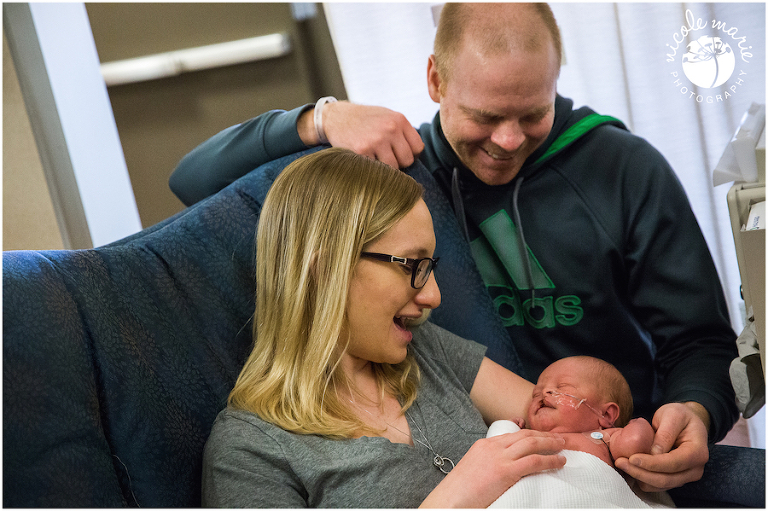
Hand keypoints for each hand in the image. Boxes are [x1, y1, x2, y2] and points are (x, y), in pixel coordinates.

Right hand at [299, 101, 423, 168]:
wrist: (336, 117)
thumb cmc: (365, 119)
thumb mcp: (387, 116)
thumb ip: (403, 131)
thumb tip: (417, 155)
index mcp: (399, 120)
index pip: (418, 148)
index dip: (410, 154)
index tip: (399, 154)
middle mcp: (390, 129)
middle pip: (407, 160)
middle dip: (399, 163)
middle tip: (386, 158)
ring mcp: (376, 141)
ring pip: (393, 168)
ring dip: (385, 168)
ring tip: (376, 159)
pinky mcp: (362, 151)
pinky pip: (376, 170)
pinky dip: (372, 168)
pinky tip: (365, 159)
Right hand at [420, 429, 565, 507]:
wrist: (450, 499)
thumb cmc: (461, 491)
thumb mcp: (475, 469)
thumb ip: (491, 463)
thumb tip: (509, 469)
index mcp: (484, 445)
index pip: (513, 434)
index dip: (532, 434)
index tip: (543, 437)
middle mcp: (492, 447)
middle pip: (524, 435)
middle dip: (544, 435)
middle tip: (559, 439)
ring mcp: (499, 457)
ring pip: (531, 443)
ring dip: (551, 444)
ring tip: (564, 447)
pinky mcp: (505, 471)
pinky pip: (534, 461)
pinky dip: (550, 460)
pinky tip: (559, 462)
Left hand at [614, 402, 708, 491]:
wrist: (687, 422)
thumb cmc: (680, 416)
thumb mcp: (673, 415)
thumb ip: (665, 433)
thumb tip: (654, 453)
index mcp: (697, 453)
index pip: (673, 463)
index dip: (652, 464)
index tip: (632, 458)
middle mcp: (695, 469)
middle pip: (666, 479)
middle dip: (641, 473)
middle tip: (620, 462)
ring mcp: (685, 476)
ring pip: (661, 485)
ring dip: (639, 477)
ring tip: (622, 464)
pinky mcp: (675, 479)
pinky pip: (658, 485)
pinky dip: (643, 479)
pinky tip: (630, 468)